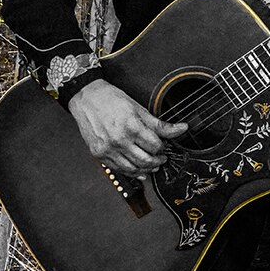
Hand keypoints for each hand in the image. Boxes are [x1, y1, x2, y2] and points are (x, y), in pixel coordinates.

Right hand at [67, 79, 186, 176]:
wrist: (87, 98)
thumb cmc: (111, 100)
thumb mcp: (139, 109)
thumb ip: (160, 124)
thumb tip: (182, 128)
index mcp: (131, 126)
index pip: (155, 146)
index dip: (162, 147)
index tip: (162, 145)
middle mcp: (119, 140)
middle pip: (146, 160)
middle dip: (158, 161)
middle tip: (161, 158)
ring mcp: (108, 149)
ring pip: (133, 168)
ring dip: (146, 169)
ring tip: (152, 164)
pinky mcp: (99, 154)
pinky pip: (118, 169)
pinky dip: (131, 172)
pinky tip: (138, 170)